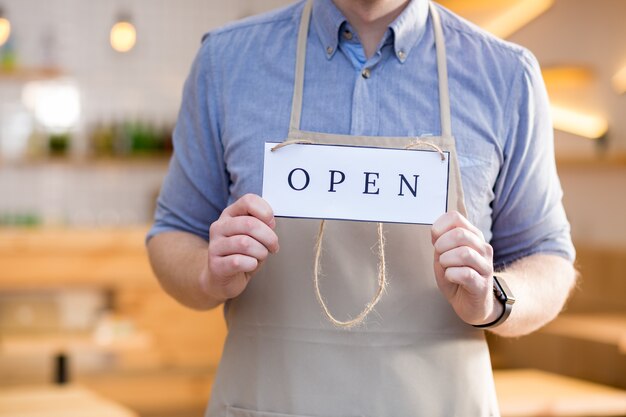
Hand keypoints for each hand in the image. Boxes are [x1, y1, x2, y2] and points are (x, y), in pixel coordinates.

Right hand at [202, 194, 278, 301]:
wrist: (224, 279)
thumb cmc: (242, 255)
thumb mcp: (254, 236)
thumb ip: (261, 224)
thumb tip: (270, 222)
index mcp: (230, 214)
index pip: (248, 201)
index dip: (265, 212)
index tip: (271, 224)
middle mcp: (219, 227)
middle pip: (250, 224)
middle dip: (268, 237)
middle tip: (273, 246)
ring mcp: (214, 245)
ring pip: (245, 243)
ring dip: (261, 252)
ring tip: (260, 256)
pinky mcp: (215, 265)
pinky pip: (238, 261)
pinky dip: (251, 264)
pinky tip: (250, 265)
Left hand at [431, 211, 500, 325]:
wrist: (471, 305)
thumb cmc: (456, 278)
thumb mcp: (444, 257)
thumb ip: (440, 243)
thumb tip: (436, 232)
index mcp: (472, 236)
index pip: (455, 217)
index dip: (439, 226)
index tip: (434, 239)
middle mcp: (483, 248)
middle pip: (460, 234)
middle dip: (442, 245)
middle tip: (440, 256)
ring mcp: (485, 266)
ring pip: (464, 253)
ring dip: (447, 260)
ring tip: (446, 267)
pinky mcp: (483, 284)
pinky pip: (465, 274)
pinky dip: (451, 275)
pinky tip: (451, 277)